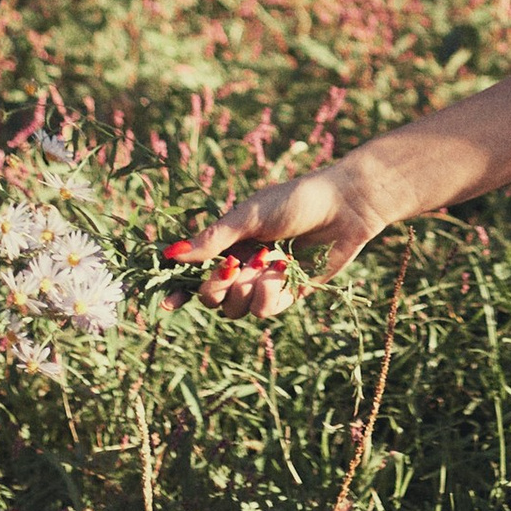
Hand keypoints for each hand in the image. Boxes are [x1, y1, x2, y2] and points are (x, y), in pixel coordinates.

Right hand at [162, 159, 386, 312]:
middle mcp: (243, 265)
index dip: (179, 289)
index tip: (167, 303)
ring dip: (244, 293)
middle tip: (230, 271)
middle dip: (214, 289)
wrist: (343, 206)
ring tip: (262, 269)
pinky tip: (281, 274)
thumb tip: (172, 254)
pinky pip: (265, 311)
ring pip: (236, 309)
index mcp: (229, 243)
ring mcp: (265, 281)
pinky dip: (268, 296)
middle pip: (212, 297)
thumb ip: (213, 239)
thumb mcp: (248, 216)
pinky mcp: (289, 293)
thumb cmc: (295, 200)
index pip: (195, 272)